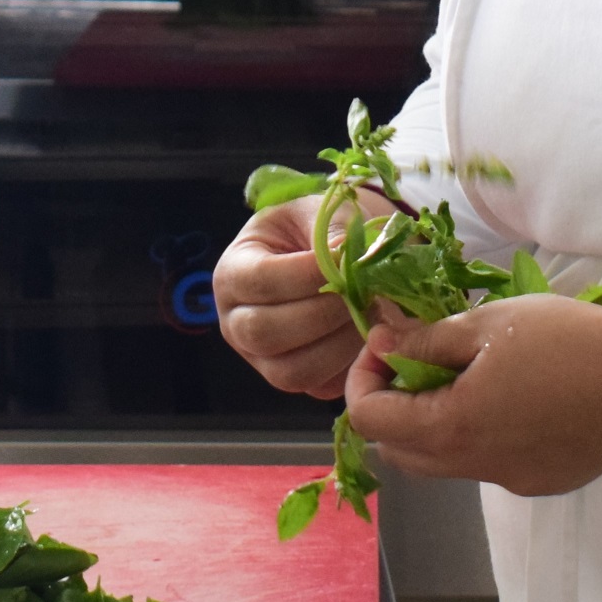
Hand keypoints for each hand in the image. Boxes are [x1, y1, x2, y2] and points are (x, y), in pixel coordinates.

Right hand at [214, 194, 378, 396]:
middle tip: (364, 291)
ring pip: (291, 371)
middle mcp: (235, 323)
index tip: (346, 257)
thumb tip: (349, 257)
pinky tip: (368, 333)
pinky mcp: (293, 380)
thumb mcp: (317, 215)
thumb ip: (331, 234)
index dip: (306, 273)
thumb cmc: (315, 231)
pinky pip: (318, 386)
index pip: (259, 280)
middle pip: (266, 333)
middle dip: (324, 313)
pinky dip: (348, 365)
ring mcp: (260, 359)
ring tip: (370, 312)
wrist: (327, 257)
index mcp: (232, 274)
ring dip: (339, 344)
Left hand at [342, 293, 601, 492]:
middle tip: (413, 361)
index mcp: (452, 427)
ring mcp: (509, 482)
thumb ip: (425, 340)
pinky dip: (477, 437)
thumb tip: (380, 343)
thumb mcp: (487, 325)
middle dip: (390, 407)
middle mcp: (474, 467)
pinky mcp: (541, 484)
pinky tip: (514, 399)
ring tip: (464, 375)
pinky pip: (487, 465)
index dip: (363, 378)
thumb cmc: (567, 340)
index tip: (383, 344)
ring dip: (433, 424)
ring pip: (443, 463)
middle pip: (399, 451)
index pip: (370, 419)